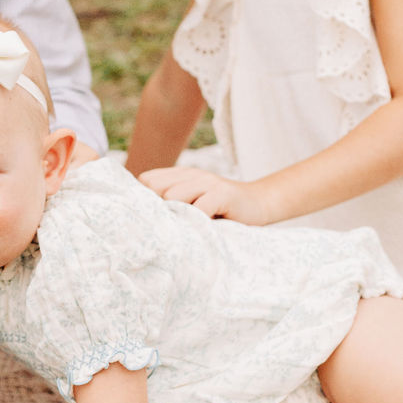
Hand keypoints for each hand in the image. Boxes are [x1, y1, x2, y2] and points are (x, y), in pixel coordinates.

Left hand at [139, 166, 273, 224]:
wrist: (259, 204)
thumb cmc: (221, 211)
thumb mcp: (193, 204)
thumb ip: (172, 206)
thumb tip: (142, 223)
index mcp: (180, 175)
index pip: (146, 181)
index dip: (147, 201)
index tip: (157, 218)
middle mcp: (191, 174)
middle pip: (155, 189)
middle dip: (159, 210)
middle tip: (173, 226)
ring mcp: (207, 181)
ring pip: (172, 196)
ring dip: (177, 216)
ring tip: (187, 228)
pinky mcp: (222, 193)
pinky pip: (199, 208)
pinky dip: (197, 221)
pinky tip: (204, 229)